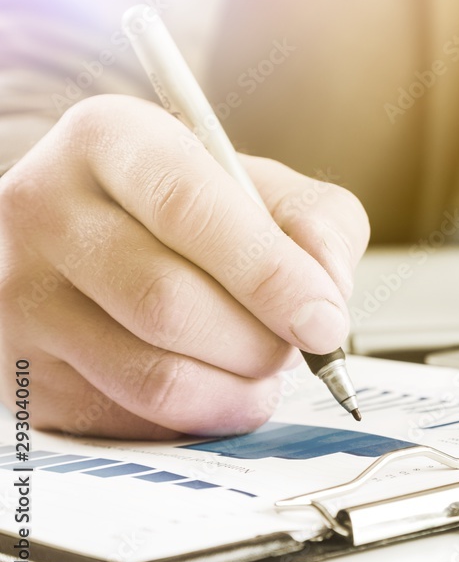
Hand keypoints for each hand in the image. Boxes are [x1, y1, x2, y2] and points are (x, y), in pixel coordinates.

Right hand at [0, 95, 368, 438]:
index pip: (189, 209)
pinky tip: (212, 383)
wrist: (103, 237)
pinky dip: (198, 417)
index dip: (269, 276)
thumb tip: (325, 296)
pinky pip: (131, 422)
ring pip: (151, 376)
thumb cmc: (194, 210)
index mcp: (110, 139)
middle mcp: (44, 209)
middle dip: (259, 343)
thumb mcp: (267, 188)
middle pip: (168, 304)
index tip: (323, 321)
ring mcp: (17, 296)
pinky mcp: (22, 372)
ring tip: (259, 366)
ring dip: (235, 389)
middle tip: (295, 344)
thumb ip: (319, 225)